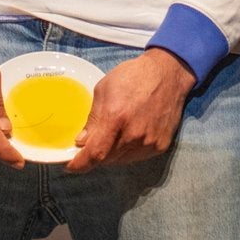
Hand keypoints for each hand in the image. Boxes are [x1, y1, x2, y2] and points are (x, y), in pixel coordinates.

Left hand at [67, 48, 195, 171]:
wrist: (168, 73)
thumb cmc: (134, 76)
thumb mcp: (104, 89)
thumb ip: (93, 119)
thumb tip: (81, 142)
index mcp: (116, 118)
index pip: (95, 154)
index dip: (80, 164)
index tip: (70, 166)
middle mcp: (134, 134)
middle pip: (106, 160)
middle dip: (95, 155)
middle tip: (93, 142)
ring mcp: (149, 142)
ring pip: (121, 161)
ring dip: (111, 153)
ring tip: (114, 134)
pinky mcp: (161, 145)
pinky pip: (137, 157)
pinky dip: (128, 151)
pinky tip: (129, 135)